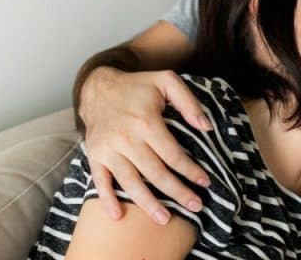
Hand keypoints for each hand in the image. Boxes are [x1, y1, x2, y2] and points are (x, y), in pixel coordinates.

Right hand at [79, 67, 213, 224]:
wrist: (98, 86)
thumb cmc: (137, 86)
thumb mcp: (166, 81)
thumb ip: (188, 102)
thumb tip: (206, 127)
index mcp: (146, 122)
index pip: (173, 155)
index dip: (190, 171)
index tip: (205, 182)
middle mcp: (126, 138)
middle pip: (155, 173)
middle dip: (177, 192)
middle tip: (196, 206)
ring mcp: (108, 149)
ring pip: (130, 182)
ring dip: (148, 204)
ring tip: (165, 219)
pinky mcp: (95, 154)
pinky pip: (99, 180)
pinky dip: (107, 199)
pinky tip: (118, 216)